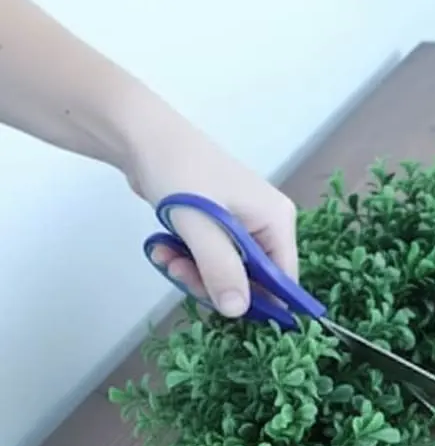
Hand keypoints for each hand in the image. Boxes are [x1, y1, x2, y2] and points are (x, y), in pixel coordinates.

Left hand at [128, 120, 298, 317]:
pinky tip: (162, 248)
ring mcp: (241, 224)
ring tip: (165, 257)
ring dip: (194, 272)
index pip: (283, 278)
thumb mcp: (201, 225)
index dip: (260, 301)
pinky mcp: (217, 225)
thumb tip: (238, 310)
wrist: (140, 134)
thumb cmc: (178, 173)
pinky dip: (186, 258)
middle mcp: (266, 225)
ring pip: (226, 271)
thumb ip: (221, 269)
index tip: (224, 309)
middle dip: (215, 283)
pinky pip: (210, 257)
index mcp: (277, 221)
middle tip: (180, 274)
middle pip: (253, 278)